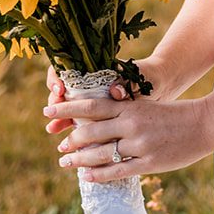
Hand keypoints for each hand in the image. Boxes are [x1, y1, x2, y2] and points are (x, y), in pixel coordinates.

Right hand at [43, 56, 166, 137]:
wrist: (162, 85)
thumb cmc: (148, 76)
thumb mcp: (137, 77)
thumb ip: (124, 83)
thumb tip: (115, 92)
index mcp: (94, 70)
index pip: (65, 70)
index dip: (56, 78)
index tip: (59, 89)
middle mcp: (91, 85)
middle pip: (63, 92)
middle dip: (56, 103)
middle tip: (51, 114)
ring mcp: (96, 101)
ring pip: (71, 110)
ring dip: (61, 120)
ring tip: (52, 130)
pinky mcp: (103, 118)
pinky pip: (84, 124)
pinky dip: (76, 133)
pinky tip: (70, 144)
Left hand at [43, 88, 211, 182]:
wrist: (202, 124)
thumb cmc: (172, 114)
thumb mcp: (145, 106)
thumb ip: (122, 112)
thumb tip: (96, 119)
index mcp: (129, 107)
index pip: (91, 106)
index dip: (67, 108)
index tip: (48, 110)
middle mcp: (131, 124)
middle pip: (91, 132)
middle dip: (70, 140)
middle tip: (59, 145)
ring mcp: (139, 145)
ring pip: (101, 154)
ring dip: (79, 160)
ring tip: (65, 163)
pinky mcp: (149, 163)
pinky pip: (118, 171)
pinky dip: (99, 175)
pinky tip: (87, 176)